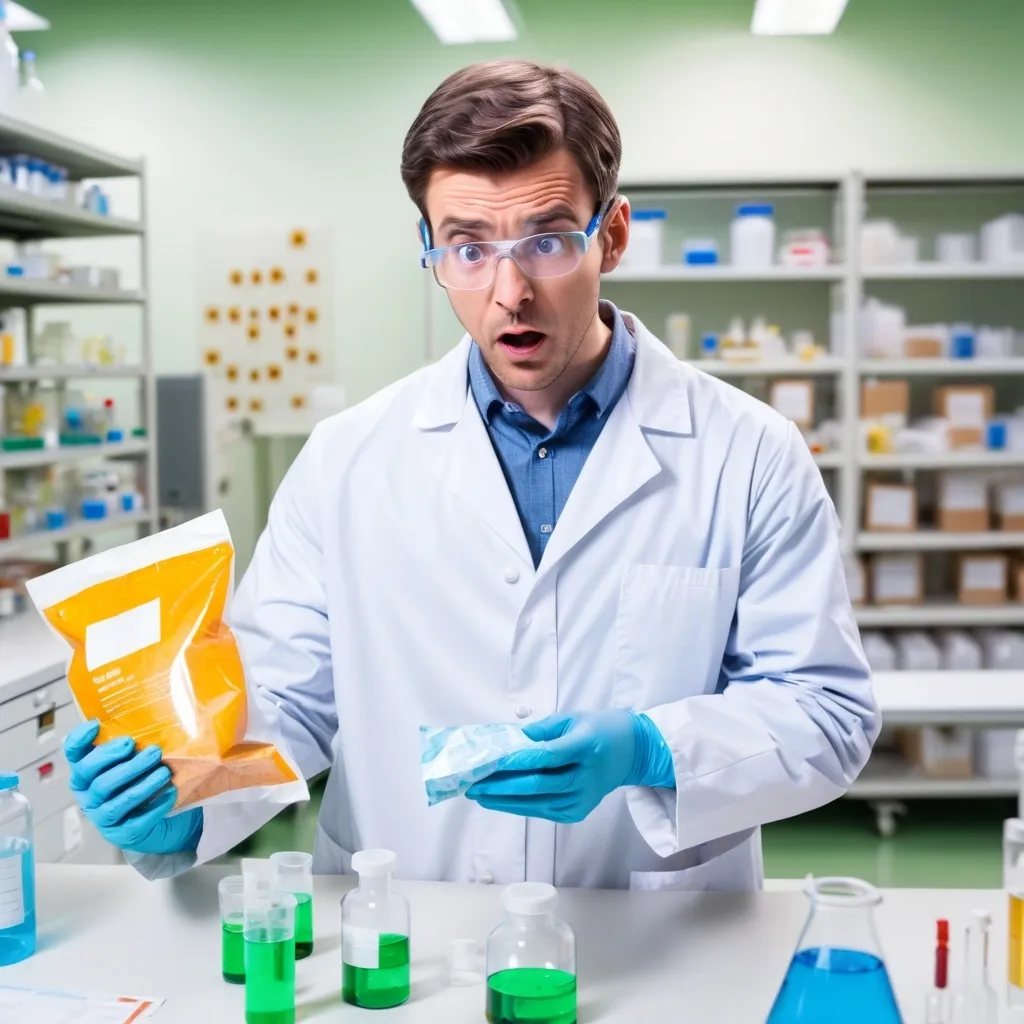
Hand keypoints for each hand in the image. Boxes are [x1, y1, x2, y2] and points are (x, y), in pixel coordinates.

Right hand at [64, 720, 203, 855]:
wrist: (151, 819)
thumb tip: (150, 712)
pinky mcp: (123, 833)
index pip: (74, 755)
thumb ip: (131, 743)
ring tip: (164, 771)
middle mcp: (89, 795)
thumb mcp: (130, 760)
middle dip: (124, 763)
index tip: (97, 724)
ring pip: (118, 801)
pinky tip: (170, 792)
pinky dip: (155, 806)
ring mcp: (104, 816)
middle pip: (98, 779)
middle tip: (151, 750)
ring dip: (143, 785)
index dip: (80, 740)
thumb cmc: (137, 780)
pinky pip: (137, 821)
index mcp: (86, 773)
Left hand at [466, 710, 674, 822]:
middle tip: (473, 783)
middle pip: (538, 785)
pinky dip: (518, 805)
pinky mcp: (577, 812)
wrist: (631, 753)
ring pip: (536, 802)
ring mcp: (583, 799)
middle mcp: (586, 778)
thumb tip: (510, 741)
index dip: (517, 761)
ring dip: (503, 800)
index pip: (547, 757)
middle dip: (501, 786)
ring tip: (478, 793)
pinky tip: (498, 800)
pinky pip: (542, 809)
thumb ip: (541, 730)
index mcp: (587, 747)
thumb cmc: (599, 729)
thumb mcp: (572, 718)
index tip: (490, 760)